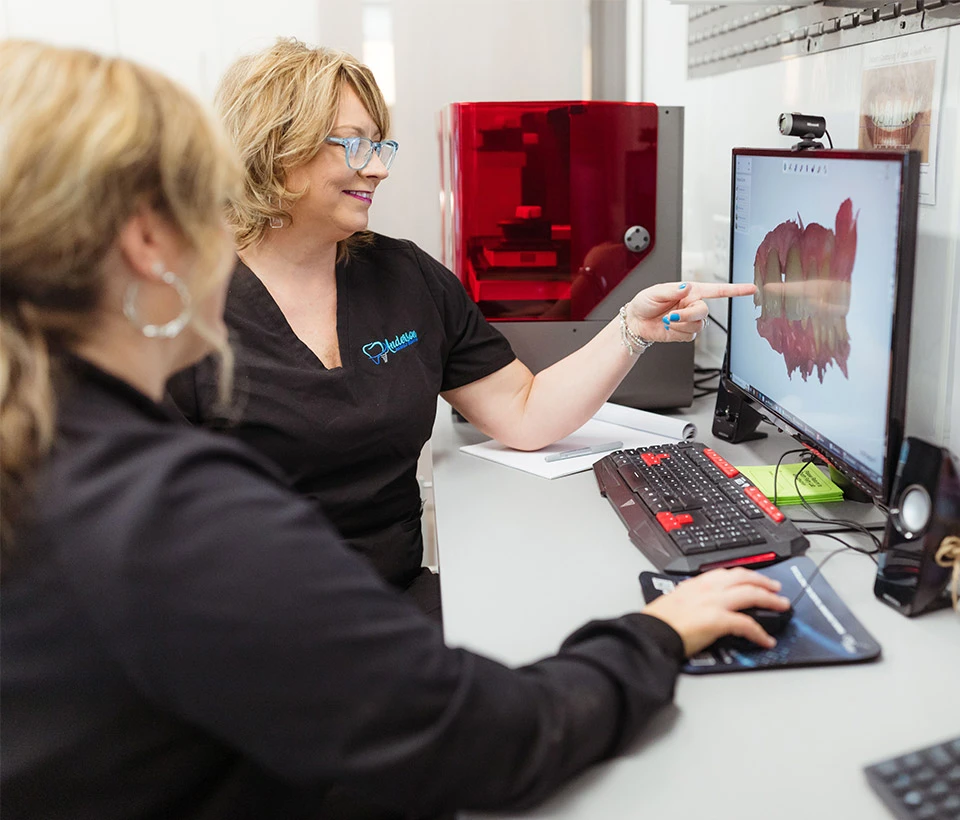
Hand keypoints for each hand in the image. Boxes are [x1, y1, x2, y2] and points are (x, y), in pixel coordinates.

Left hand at [625, 281, 756, 342]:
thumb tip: (686, 287)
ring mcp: (689, 320)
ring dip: (681, 325)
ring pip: (698, 325)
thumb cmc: (644, 303)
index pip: (717, 290)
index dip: (735, 289)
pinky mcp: (684, 333)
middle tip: (672, 316)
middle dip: (688, 315)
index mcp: (690, 292)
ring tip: (667, 321)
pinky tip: (669, 328)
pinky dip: (678, 333)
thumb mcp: (655, 292)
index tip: (751, 289)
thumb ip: (672, 290)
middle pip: (704, 311)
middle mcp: (692, 305)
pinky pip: (690, 336)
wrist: (636, 322)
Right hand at [643, 567, 790, 655]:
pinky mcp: (717, 621)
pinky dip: (760, 633)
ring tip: (781, 606)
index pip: (726, 573)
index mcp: (695, 584)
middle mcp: (707, 589)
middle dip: (764, 582)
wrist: (650, 633)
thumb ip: (690, 599)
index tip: (753, 578)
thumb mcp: (674, 601)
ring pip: (751, 594)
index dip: (744, 575)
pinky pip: (747, 624)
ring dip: (770, 600)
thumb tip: (699, 607)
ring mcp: (714, 603)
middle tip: (776, 588)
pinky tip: (766, 640)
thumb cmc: (657, 622)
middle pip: (744, 579)